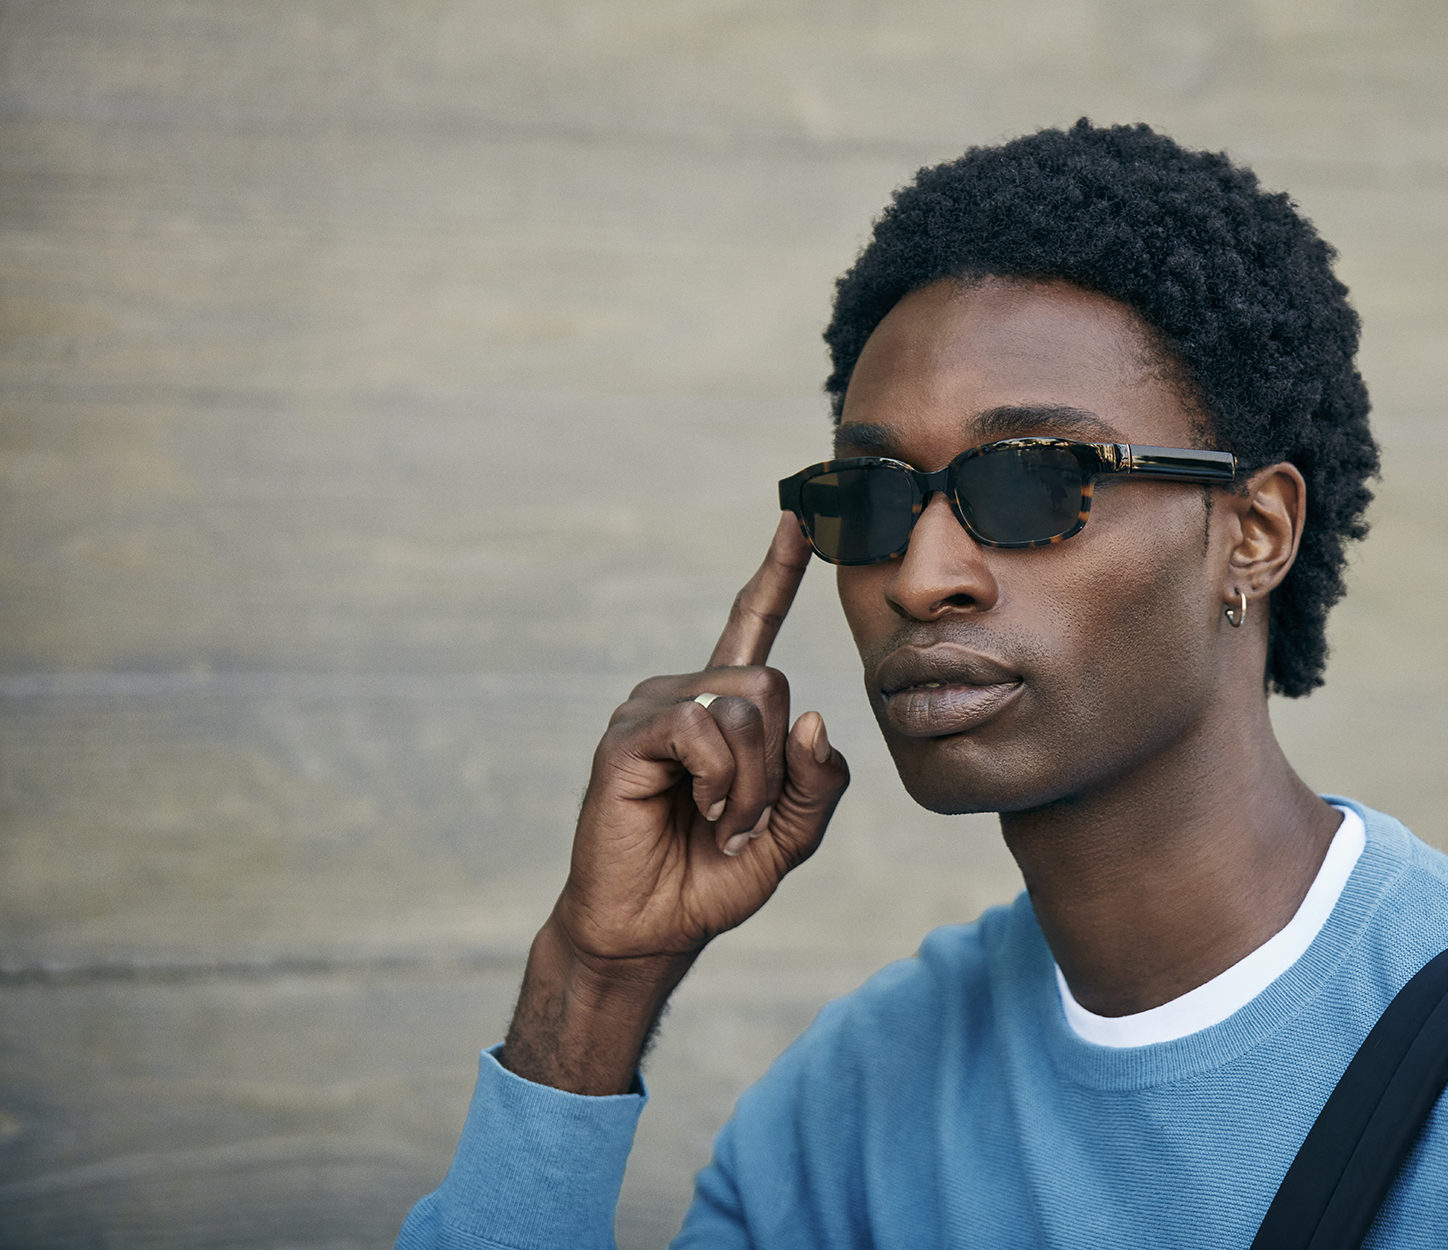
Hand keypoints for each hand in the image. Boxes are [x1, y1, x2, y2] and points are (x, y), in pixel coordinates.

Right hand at [504, 513, 849, 1092]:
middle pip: (771, 687)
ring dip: (749, 786)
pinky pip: (702, 731)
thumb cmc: (714, 878)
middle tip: (741, 820)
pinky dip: (719, 783)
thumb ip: (819, 781)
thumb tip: (814, 718)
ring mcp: (651, 710)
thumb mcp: (792, 834)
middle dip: (775, 766)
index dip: (776, 572)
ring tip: (717, 823)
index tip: (797, 517)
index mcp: (724, 708)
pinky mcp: (628, 737)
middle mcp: (685, 694)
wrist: (651, 929)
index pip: (752, 623)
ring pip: (744, 711)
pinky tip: (696, 813)